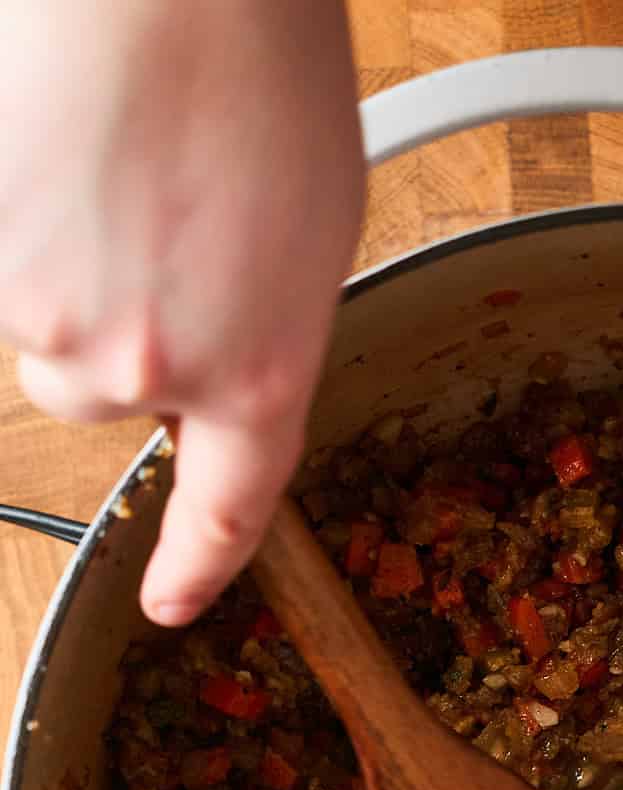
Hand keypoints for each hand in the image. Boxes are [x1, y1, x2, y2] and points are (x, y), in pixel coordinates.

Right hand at [0, 0, 363, 624]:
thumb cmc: (261, 72)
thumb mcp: (310, 238)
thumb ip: (258, 336)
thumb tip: (211, 374)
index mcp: (259, 377)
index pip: (230, 510)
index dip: (197, 566)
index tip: (173, 602)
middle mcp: (148, 371)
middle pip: (99, 393)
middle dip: (117, 328)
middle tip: (148, 224)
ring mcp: (49, 314)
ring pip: (44, 324)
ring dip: (65, 266)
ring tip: (108, 161)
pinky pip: (5, 268)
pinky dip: (24, 221)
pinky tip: (61, 148)